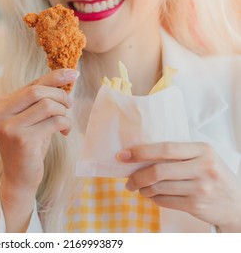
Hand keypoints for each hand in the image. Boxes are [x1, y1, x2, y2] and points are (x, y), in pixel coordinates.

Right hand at [0, 68, 78, 189]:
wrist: (19, 177)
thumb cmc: (28, 145)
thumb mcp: (30, 118)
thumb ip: (39, 99)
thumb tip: (65, 76)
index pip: (31, 84)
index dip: (54, 77)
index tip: (74, 73)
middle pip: (37, 91)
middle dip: (60, 95)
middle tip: (70, 105)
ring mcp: (8, 127)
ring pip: (46, 105)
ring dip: (63, 111)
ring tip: (65, 120)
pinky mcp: (22, 139)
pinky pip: (53, 121)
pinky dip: (65, 124)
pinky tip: (64, 132)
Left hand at [118, 142, 240, 231]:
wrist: (236, 203)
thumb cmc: (213, 175)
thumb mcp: (203, 157)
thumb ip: (178, 154)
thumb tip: (139, 154)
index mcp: (202, 150)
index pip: (166, 148)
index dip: (141, 152)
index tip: (123, 155)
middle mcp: (203, 167)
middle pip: (158, 170)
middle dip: (136, 176)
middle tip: (127, 180)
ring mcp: (200, 188)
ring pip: (158, 188)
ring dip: (143, 189)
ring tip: (138, 187)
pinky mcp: (196, 205)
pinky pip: (164, 201)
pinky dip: (153, 198)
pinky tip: (152, 195)